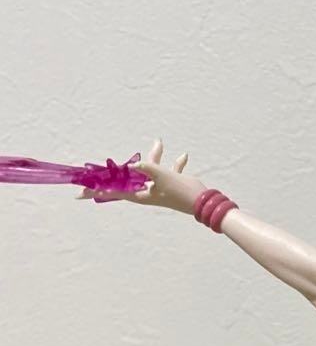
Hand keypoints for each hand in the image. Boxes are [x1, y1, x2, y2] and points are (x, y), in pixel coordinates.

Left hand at [78, 139, 205, 213]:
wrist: (205, 203)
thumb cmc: (182, 192)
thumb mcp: (161, 176)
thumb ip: (146, 167)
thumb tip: (133, 165)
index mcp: (141, 194)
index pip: (114, 190)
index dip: (96, 190)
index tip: (79, 193)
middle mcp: (148, 191)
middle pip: (128, 179)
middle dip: (120, 170)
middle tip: (97, 172)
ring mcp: (160, 188)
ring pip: (151, 170)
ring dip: (156, 157)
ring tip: (159, 142)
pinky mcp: (173, 185)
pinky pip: (170, 172)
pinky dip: (175, 163)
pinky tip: (182, 155)